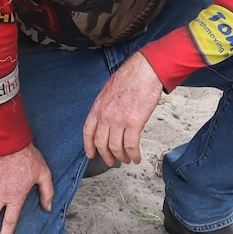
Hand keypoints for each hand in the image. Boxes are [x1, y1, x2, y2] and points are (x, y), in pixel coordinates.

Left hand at [83, 51, 162, 166]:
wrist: (144, 71)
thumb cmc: (129, 77)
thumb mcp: (108, 91)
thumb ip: (105, 107)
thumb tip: (106, 120)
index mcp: (98, 107)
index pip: (88, 131)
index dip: (88, 146)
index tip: (91, 154)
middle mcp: (105, 115)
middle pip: (101, 143)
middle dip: (106, 156)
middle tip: (112, 161)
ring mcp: (119, 120)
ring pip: (116, 147)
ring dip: (121, 157)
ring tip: (127, 160)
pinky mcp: (134, 122)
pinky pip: (131, 146)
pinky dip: (134, 155)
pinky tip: (137, 157)